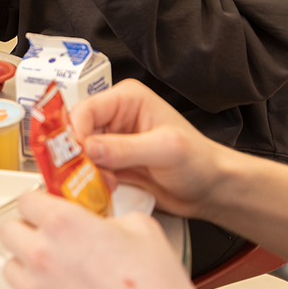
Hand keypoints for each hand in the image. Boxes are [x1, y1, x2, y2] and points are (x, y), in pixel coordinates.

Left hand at [0, 191, 215, 288]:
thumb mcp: (139, 226)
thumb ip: (105, 215)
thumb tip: (97, 218)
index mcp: (62, 224)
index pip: (26, 199)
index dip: (40, 202)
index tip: (46, 208)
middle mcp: (42, 256)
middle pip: (9, 231)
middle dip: (28, 231)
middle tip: (48, 237)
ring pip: (11, 268)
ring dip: (28, 266)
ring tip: (56, 271)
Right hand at [70, 80, 230, 218]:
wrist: (211, 189)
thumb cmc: (199, 161)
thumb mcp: (165, 149)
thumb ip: (124, 148)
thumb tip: (88, 148)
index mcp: (126, 99)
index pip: (85, 109)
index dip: (76, 132)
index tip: (78, 156)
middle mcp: (114, 116)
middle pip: (76, 131)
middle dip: (78, 155)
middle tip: (84, 173)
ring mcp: (111, 141)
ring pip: (79, 153)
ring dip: (84, 170)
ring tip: (105, 182)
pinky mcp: (110, 163)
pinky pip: (87, 170)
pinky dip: (90, 181)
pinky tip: (107, 188)